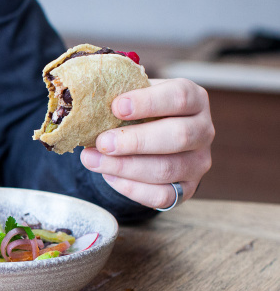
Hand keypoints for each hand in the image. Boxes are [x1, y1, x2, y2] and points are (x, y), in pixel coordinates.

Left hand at [79, 78, 213, 208]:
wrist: (152, 143)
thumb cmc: (140, 114)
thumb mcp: (135, 96)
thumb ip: (120, 94)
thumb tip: (88, 98)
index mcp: (194, 99)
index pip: (180, 97)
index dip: (148, 102)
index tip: (116, 107)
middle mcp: (203, 130)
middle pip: (178, 136)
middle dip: (135, 140)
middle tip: (102, 142)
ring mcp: (198, 163)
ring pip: (166, 169)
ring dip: (124, 167)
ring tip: (92, 159)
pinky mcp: (186, 189)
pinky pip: (161, 195)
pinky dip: (131, 188)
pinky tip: (109, 175)